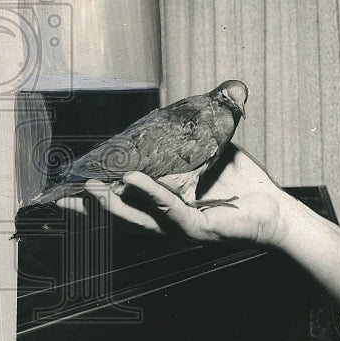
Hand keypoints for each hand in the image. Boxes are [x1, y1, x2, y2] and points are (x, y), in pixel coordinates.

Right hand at [57, 144, 286, 245]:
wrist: (274, 208)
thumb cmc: (243, 185)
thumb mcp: (211, 157)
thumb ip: (191, 140)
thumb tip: (180, 112)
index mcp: (166, 208)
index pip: (125, 204)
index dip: (97, 198)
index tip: (70, 187)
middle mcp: (168, 222)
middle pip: (122, 216)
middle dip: (92, 207)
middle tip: (64, 196)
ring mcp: (181, 228)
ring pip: (139, 218)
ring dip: (114, 202)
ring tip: (93, 187)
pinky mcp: (198, 228)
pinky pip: (169, 210)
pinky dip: (151, 195)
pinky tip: (134, 181)